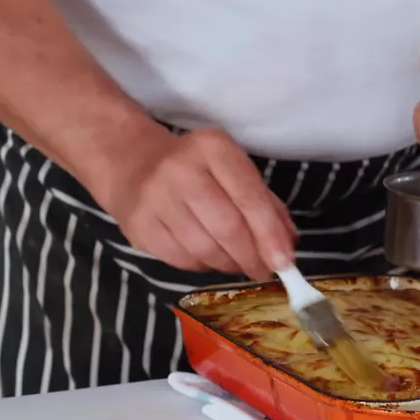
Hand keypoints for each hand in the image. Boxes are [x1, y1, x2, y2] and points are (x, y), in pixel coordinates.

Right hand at [99, 127, 297, 280]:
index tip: (285, 263)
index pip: (249, 197)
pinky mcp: (140, 227)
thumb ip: (264, 204)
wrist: (131, 162)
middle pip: (227, 228)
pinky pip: (182, 260)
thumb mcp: (232, 169)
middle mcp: (180, 171)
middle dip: (252, 257)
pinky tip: (209, 257)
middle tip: (264, 270)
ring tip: (238, 263)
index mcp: (212, 149)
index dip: (269, 235)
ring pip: (205, 250)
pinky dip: (204, 266)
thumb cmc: (195, 168)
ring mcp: (155, 200)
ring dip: (229, 265)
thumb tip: (287, 246)